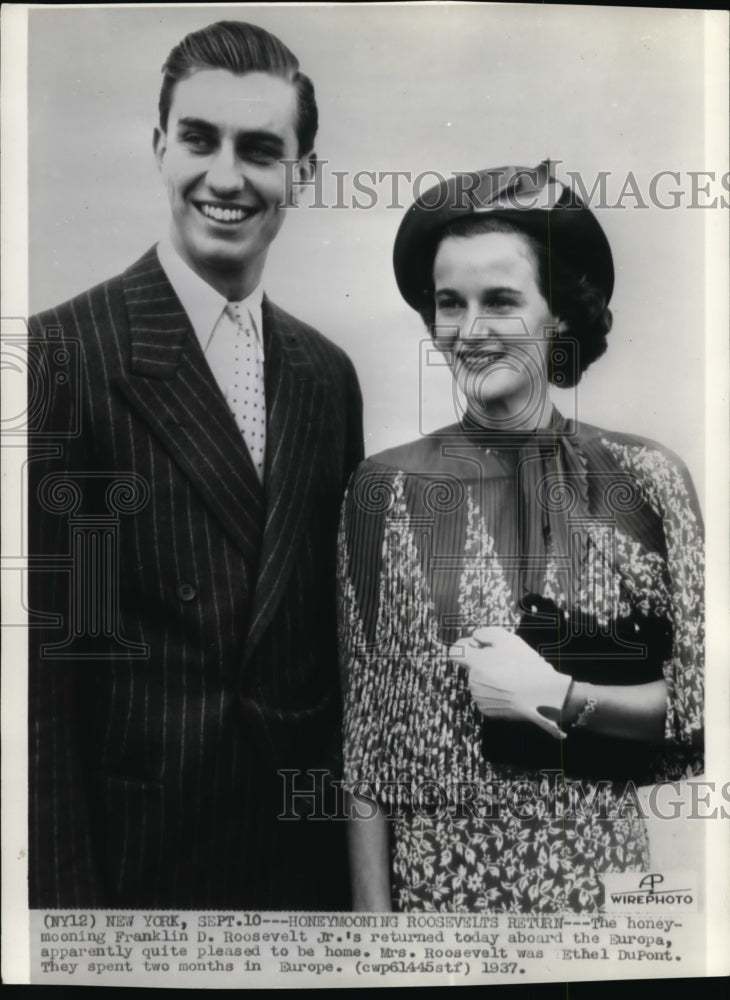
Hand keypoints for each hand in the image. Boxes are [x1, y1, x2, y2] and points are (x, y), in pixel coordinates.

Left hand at [448, 626, 571, 738]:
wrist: (542, 696)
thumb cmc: (526, 666)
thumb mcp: (507, 639)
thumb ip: (485, 634)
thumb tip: (475, 637)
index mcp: (475, 662)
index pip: (455, 652)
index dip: (466, 647)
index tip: (478, 647)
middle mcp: (473, 681)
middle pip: (472, 668)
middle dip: (484, 664)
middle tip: (505, 663)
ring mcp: (479, 697)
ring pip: (479, 683)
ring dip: (489, 679)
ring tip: (511, 678)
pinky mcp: (486, 711)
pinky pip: (486, 697)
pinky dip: (495, 694)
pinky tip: (510, 691)